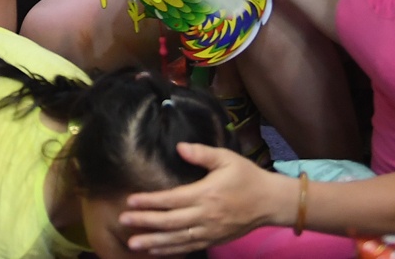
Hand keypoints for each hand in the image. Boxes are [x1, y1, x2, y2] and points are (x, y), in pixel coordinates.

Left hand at [120, 145, 286, 252]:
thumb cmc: (247, 177)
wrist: (271, 202)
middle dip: (145, 222)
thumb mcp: (227, 158)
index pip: (172, 199)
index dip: (151, 201)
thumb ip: (202, 153)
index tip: (131, 200)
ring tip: (133, 243)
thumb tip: (180, 147)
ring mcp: (210, 230)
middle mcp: (206, 215)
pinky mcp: (214, 239)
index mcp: (206, 194)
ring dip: (154, 242)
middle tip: (123, 220)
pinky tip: (155, 250)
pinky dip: (171, 249)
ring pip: (177, 239)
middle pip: (171, 221)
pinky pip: (189, 246)